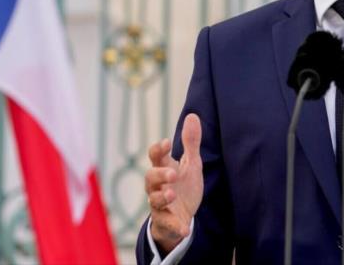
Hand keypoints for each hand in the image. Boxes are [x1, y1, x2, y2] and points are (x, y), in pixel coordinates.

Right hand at [146, 113, 203, 252]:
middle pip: (150, 178)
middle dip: (160, 174)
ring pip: (154, 200)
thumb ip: (191, 142)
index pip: (156, 156)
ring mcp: (160, 204)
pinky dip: (176, 226)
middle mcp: (158, 186)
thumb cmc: (183, 185)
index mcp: (165, 169)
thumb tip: (192, 115)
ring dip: (162, 197)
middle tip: (173, 173)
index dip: (159, 149)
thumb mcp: (191, 164)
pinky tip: (185, 228)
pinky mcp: (166, 222)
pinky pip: (168, 224)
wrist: (183, 215)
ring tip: (172, 194)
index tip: (167, 142)